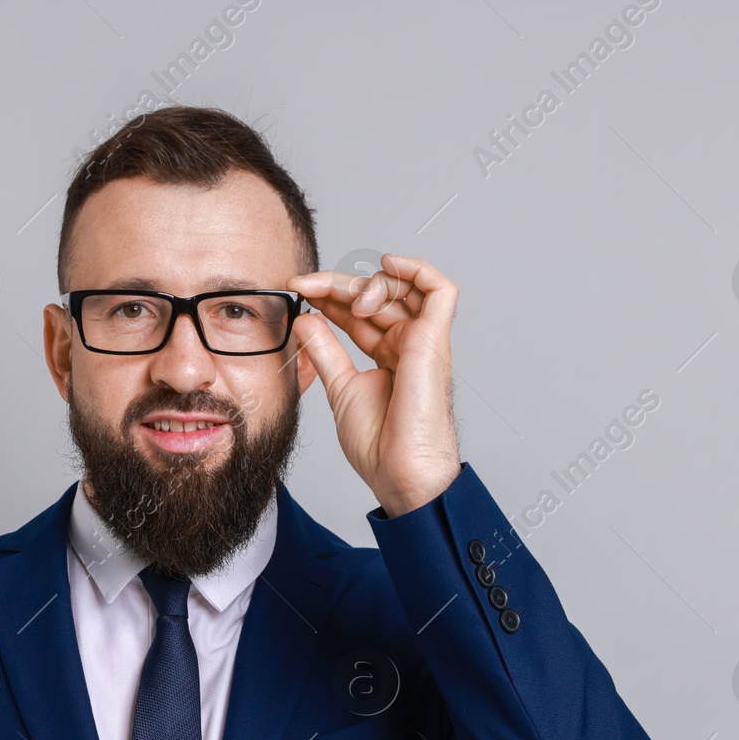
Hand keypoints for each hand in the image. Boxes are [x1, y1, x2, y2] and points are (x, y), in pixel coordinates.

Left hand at [289, 253, 460, 517]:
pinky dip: (417, 270)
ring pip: (404, 286)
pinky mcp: (434, 340)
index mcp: (388, 355)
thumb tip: (306, 317)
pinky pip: (441, 290)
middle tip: (306, 285)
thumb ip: (325, 351)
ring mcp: (423, 341)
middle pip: (375, 295)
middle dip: (338, 283)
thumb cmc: (379, 445)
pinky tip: (387, 267)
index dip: (329, 295)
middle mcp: (408, 344)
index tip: (298, 289)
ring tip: (346, 299)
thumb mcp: (339, 388)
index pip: (358, 311)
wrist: (399, 473)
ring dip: (368, 281)